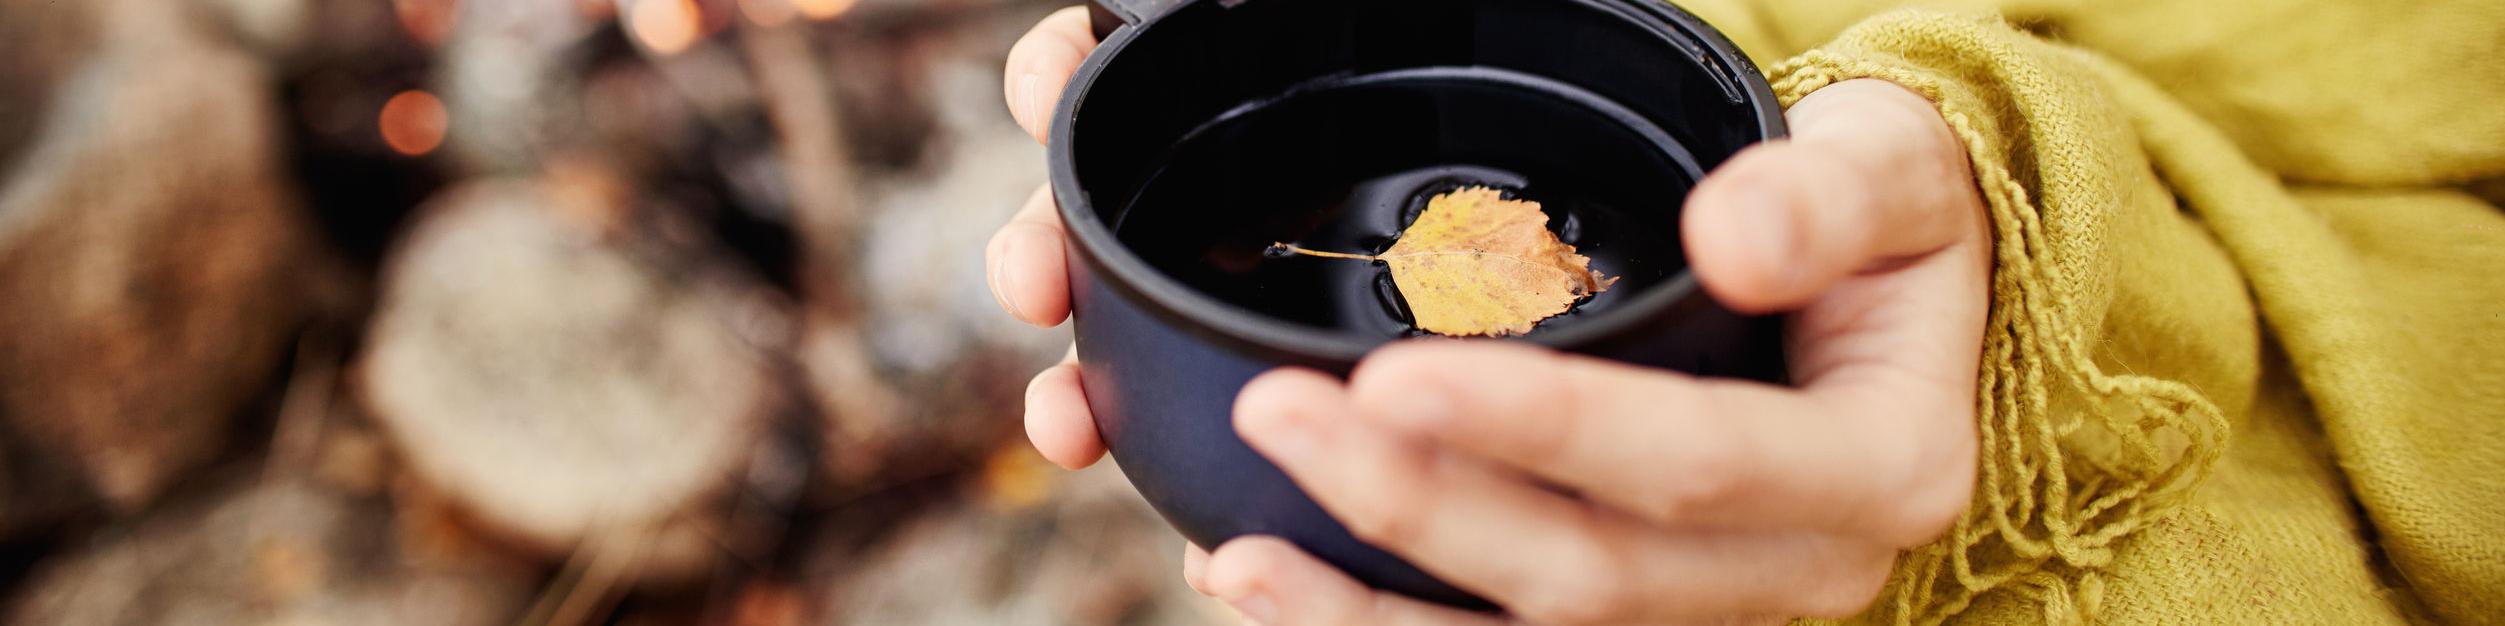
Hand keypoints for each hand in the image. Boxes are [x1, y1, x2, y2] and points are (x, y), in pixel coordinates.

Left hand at [992, 8, 1990, 624]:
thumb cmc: (1885, 223)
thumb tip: (1734, 236)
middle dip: (1417, 508)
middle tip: (1278, 416)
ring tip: (1236, 560)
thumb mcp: (1889, 173)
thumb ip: (1827, 199)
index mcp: (1881, 464)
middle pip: (1587, 576)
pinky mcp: (1644, 614)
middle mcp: (1802, 569)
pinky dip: (1386, 625)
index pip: (1690, 463)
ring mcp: (1715, 609)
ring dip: (1374, 613)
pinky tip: (1274, 581)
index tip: (1395, 376)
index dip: (1541, 429)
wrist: (1899, 295)